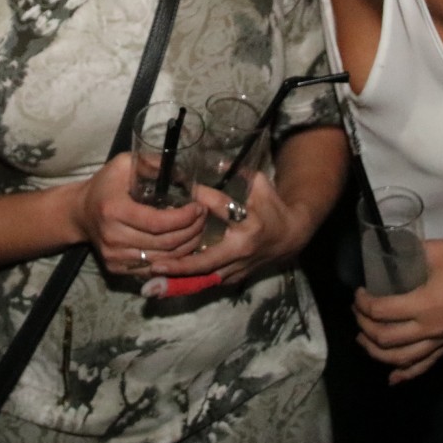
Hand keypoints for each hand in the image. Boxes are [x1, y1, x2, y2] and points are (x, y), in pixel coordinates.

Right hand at [73, 153, 204, 275]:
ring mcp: (114, 257)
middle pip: (164, 244)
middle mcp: (113, 237)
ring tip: (197, 231)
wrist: (79, 213)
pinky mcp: (117, 269)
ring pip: (163, 260)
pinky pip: (153, 269)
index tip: (198, 207)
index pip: (158, 223)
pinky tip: (182, 245)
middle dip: (191, 231)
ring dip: (186, 247)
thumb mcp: (123, 164)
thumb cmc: (105, 185)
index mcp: (114, 210)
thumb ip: (152, 164)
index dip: (183, 218)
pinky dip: (172, 260)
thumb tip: (183, 174)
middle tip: (203, 218)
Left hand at [148, 173, 311, 284]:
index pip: (220, 209)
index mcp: (249, 223)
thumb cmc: (272, 207)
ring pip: (205, 277)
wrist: (290, 237)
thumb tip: (210, 160)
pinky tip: (165, 282)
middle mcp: (242, 249)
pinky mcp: (235, 278)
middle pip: (207, 260)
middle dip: (180, 265)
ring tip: (153, 276)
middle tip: (154, 264)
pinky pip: (208, 282)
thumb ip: (238, 173)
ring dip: (179, 278)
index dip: (201, 198)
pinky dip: (188, 282)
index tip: (179, 192)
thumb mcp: (260, 184)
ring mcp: (238, 267)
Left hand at [353, 238, 442, 383]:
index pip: (382, 312)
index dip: (363, 303)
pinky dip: (406, 373)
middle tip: (357, 311)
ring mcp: (441, 340)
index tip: (358, 292)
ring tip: (362, 339)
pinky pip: (424, 365)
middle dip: (364, 326)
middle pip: (385, 339)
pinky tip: (392, 378)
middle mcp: (431, 329)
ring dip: (376, 352)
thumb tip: (385, 254)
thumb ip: (407, 254)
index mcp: (425, 305)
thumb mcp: (436, 250)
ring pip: (401, 359)